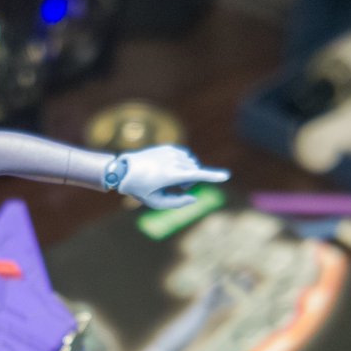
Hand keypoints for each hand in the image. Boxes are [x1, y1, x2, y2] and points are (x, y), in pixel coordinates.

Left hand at [107, 145, 229, 209]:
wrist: (123, 171)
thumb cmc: (140, 190)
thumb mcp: (156, 202)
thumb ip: (177, 202)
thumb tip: (193, 198)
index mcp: (170, 175)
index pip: (196, 175)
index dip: (212, 177)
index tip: (226, 176)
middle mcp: (172, 161)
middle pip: (195, 170)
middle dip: (191, 181)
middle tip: (179, 188)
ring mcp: (170, 152)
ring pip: (190, 162)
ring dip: (187, 171)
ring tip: (172, 179)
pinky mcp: (167, 147)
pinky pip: (184, 155)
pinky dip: (182, 163)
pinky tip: (170, 168)